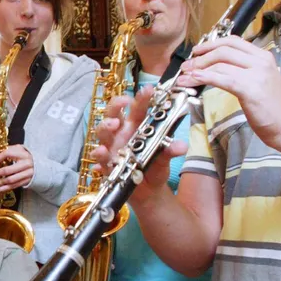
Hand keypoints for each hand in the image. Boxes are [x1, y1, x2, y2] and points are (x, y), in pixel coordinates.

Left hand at [0, 144, 33, 191]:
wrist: (40, 165)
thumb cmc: (25, 157)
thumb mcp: (19, 149)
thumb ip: (8, 150)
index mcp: (23, 154)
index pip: (7, 154)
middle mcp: (26, 164)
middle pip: (7, 170)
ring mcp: (28, 173)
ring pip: (11, 180)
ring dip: (0, 182)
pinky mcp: (27, 180)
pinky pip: (15, 185)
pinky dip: (6, 188)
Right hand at [90, 87, 185, 202]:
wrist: (148, 191)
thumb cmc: (154, 167)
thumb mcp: (164, 159)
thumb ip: (169, 151)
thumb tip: (181, 146)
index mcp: (136, 127)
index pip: (137, 108)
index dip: (141, 98)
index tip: (148, 89)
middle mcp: (121, 134)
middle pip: (112, 114)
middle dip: (115, 106)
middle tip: (124, 102)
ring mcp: (112, 148)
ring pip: (102, 133)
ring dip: (105, 127)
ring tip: (113, 125)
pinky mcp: (106, 164)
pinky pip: (99, 158)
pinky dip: (99, 155)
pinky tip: (102, 155)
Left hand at [179, 36, 280, 149]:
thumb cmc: (272, 108)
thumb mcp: (259, 81)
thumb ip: (242, 71)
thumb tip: (215, 68)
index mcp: (263, 57)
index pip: (233, 41)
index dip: (211, 44)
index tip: (197, 51)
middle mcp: (261, 61)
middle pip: (224, 50)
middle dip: (201, 56)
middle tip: (187, 65)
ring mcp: (257, 74)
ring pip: (220, 64)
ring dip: (197, 69)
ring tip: (184, 76)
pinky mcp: (250, 89)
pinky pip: (222, 79)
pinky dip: (204, 78)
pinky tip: (194, 79)